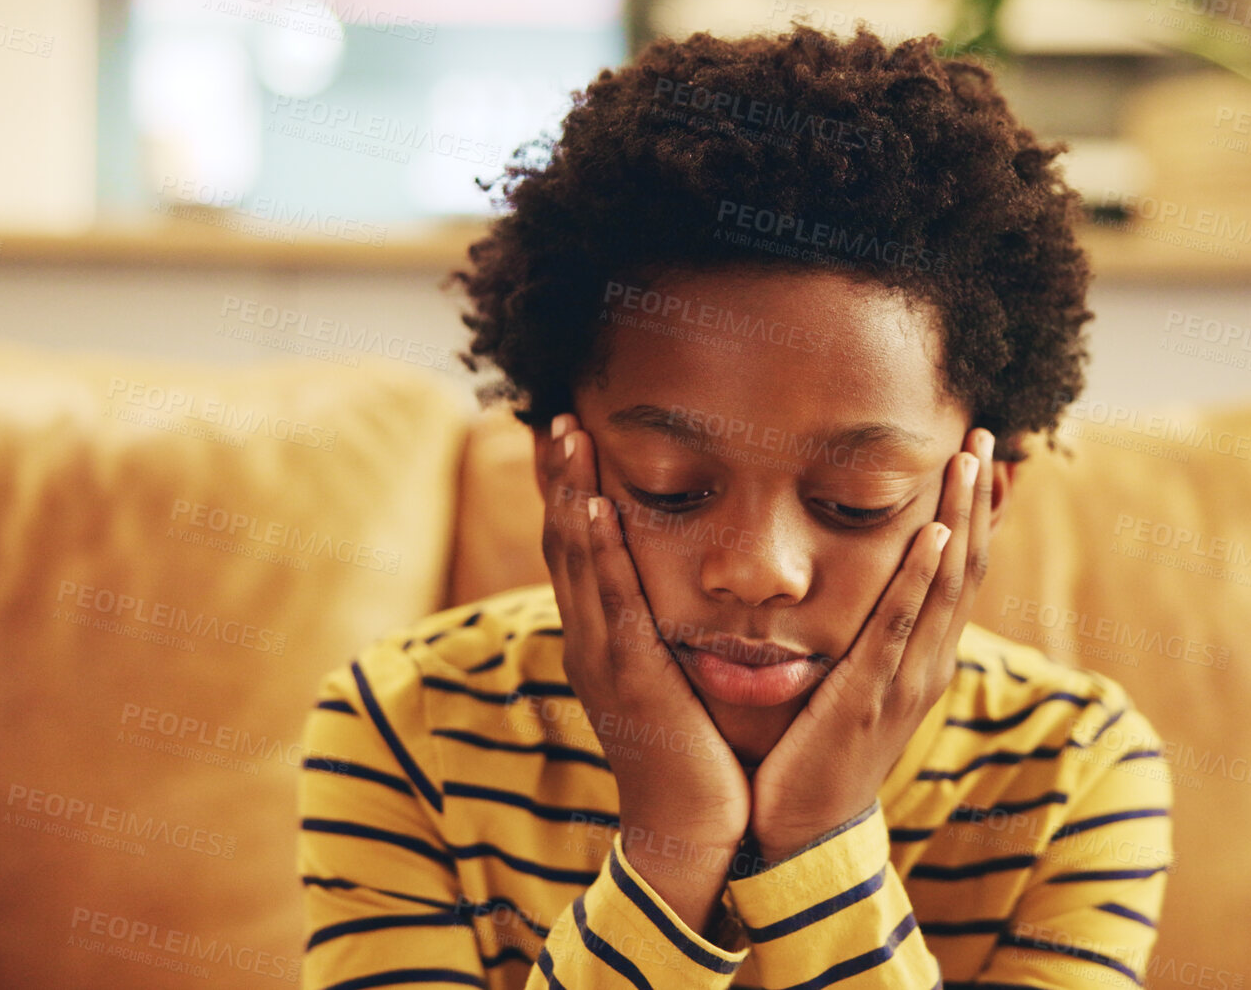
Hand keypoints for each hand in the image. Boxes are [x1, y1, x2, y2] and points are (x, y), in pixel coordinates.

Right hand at [540, 413, 748, 931]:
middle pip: (564, 543)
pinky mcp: (632, 678)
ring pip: (577, 562)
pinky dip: (601, 554)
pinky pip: (613, 604)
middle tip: (553, 415)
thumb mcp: (677, 683)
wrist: (693, 835)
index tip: (566, 436)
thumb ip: (671, 638)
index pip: (576, 551)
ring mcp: (604, 659)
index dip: (567, 493)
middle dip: (558, 479)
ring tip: (565, 436)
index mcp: (602, 641)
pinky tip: (597, 510)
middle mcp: (590, 642)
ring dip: (570, 495)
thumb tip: (682, 595)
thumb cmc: (697, 761)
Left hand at [748, 427, 994, 862]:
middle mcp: (928, 663)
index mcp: (923, 658)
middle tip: (988, 433)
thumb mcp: (848, 685)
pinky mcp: (870, 696)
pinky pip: (901, 626)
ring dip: (961, 518)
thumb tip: (860, 593)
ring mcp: (906, 680)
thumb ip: (860, 640)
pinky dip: (921, 578)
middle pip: (967, 565)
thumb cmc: (813, 757)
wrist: (801, 834)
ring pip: (946, 585)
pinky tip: (934, 533)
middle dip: (978, 499)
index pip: (961, 572)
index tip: (987, 458)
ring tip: (971, 459)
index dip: (978, 514)